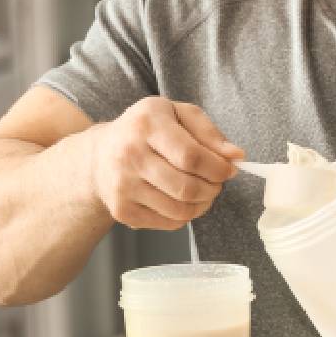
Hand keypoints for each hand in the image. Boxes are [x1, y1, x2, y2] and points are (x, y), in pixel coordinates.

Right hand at [88, 97, 242, 230]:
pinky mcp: (122, 211)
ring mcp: (123, 186)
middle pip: (186, 187)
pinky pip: (168, 223)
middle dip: (213, 189)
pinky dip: (185, 216)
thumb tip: (236, 156)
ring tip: (203, 192)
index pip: (191, 156)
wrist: (99, 156)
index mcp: (146, 125)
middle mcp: (130, 155)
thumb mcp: (176, 114)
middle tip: (217, 183)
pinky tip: (183, 201)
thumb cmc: (145, 130)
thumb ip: (208, 132)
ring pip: (179, 210)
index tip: (229, 170)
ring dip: (202, 204)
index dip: (217, 168)